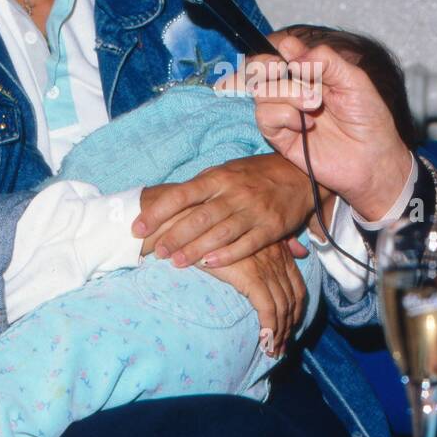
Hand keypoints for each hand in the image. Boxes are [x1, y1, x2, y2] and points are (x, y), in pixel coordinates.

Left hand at [132, 151, 313, 267]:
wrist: (298, 174)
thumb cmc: (253, 175)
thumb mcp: (226, 172)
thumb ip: (201, 187)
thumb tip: (166, 201)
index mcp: (219, 177)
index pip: (182, 194)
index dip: (158, 211)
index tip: (138, 226)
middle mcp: (235, 193)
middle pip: (198, 217)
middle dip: (174, 236)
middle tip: (155, 250)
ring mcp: (253, 210)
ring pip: (219, 233)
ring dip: (195, 250)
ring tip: (174, 262)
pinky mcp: (271, 228)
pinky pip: (246, 245)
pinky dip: (226, 255)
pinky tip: (209, 264)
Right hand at [201, 240, 306, 355]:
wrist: (195, 226)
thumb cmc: (217, 234)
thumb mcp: (251, 237)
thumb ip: (279, 243)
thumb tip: (301, 252)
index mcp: (281, 251)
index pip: (298, 288)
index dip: (297, 312)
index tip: (289, 329)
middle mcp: (279, 259)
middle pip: (292, 302)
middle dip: (289, 328)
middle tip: (280, 348)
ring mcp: (267, 267)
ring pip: (282, 308)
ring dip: (279, 334)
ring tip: (271, 351)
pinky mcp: (251, 276)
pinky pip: (267, 309)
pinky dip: (269, 327)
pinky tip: (264, 340)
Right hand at [246, 33, 413, 220]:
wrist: (372, 159)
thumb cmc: (368, 119)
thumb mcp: (354, 79)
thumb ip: (325, 60)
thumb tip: (290, 53)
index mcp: (310, 71)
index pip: (279, 51)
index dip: (276, 49)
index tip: (288, 54)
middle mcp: (293, 89)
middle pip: (259, 68)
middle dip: (266, 65)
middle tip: (281, 69)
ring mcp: (285, 112)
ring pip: (261, 91)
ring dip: (287, 93)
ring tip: (314, 105)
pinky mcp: (280, 136)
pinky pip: (264, 116)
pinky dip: (283, 115)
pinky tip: (305, 124)